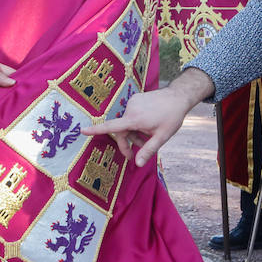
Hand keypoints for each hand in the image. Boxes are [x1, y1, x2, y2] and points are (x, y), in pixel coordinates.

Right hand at [83, 68, 212, 166]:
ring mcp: (132, 102)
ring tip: (148, 138)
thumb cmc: (171, 117)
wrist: (178, 97)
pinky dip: (136, 124)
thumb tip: (136, 164)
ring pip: (127, 124)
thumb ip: (148, 150)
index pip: (111, 126)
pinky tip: (148, 126)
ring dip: (134, 134)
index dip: (96, 130)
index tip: (82, 131)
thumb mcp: (162, 137)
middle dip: (128, 143)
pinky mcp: (136, 99)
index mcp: (134, 118)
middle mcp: (130, 108)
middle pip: (121, 130)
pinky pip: (131, 115)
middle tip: (135, 155)